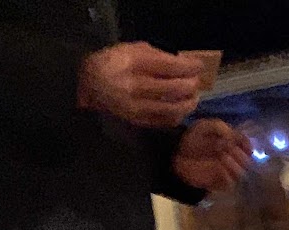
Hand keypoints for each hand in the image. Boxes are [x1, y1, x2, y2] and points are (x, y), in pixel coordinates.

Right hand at [78, 42, 201, 128]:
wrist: (88, 86)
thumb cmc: (113, 63)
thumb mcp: (130, 50)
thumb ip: (156, 56)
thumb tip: (182, 65)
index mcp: (132, 62)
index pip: (168, 66)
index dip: (188, 67)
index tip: (199, 67)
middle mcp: (134, 85)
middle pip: (172, 88)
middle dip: (190, 86)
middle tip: (198, 84)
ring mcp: (135, 106)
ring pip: (170, 108)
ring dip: (187, 104)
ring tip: (194, 98)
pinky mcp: (137, 121)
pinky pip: (163, 121)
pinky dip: (177, 116)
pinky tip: (182, 111)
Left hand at [172, 120, 253, 191]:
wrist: (177, 156)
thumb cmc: (191, 140)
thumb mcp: (205, 126)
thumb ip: (221, 128)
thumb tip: (234, 139)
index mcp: (231, 143)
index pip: (246, 145)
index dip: (247, 144)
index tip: (244, 144)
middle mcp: (232, 158)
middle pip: (247, 159)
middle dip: (241, 154)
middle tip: (230, 149)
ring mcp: (226, 172)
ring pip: (241, 171)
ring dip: (235, 163)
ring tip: (223, 156)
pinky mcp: (220, 184)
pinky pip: (231, 182)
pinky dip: (227, 174)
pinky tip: (220, 166)